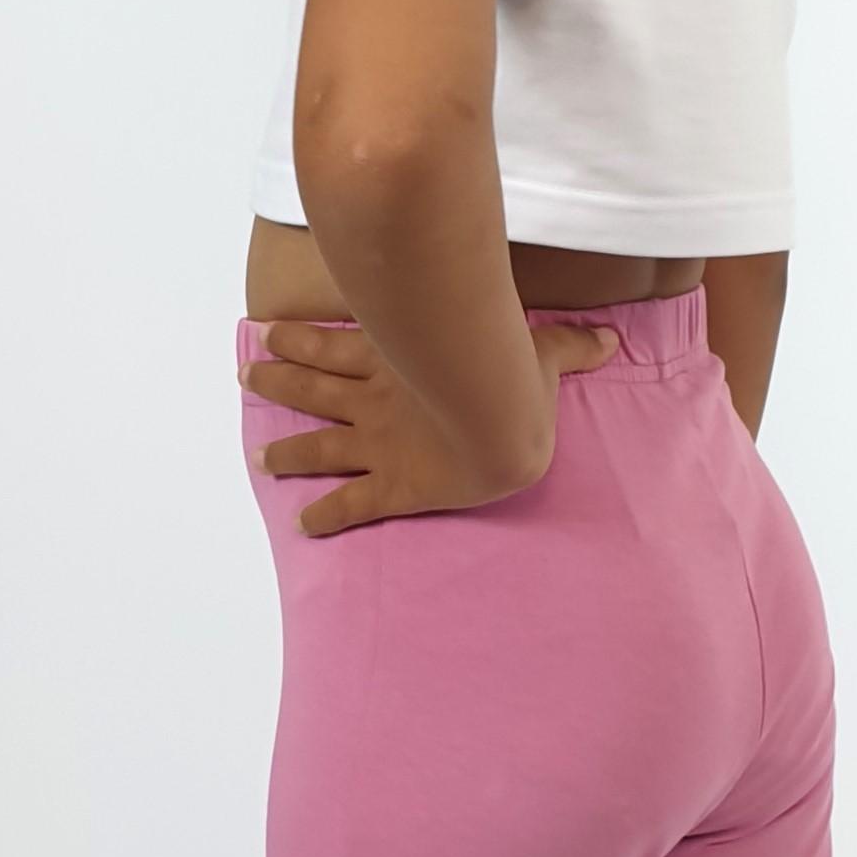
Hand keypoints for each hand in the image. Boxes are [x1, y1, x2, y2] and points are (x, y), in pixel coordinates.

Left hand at [243, 315, 621, 536]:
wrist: (503, 427)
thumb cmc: (513, 382)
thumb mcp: (540, 352)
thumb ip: (567, 346)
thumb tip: (609, 340)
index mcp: (395, 365)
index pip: (334, 346)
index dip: (299, 338)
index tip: (267, 331)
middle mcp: (375, 403)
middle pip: (312, 389)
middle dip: (277, 382)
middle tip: (247, 377)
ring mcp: (379, 446)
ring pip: (318, 447)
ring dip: (286, 449)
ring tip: (258, 457)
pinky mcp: (392, 487)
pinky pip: (349, 506)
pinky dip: (323, 517)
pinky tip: (302, 525)